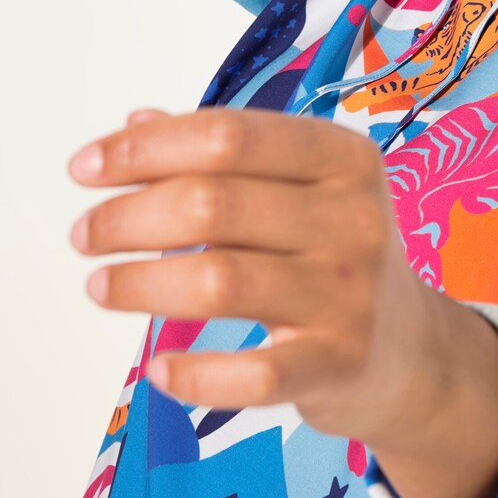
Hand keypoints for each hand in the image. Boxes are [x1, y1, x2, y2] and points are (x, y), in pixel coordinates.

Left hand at [67, 106, 455, 449]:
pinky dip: (194, 373)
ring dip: (140, 285)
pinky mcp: (339, 362)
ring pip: (220, 282)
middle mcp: (353, 216)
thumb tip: (133, 123)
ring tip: (100, 286)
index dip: (146, 148)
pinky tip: (158, 369)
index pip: (228, 134)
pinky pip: (252, 374)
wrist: (413, 349)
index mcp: (342, 155)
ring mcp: (349, 292)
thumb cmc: (338, 252)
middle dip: (129, 217)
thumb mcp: (301, 188)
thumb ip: (223, 154)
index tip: (85, 167)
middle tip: (85, 234)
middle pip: (215, 204)